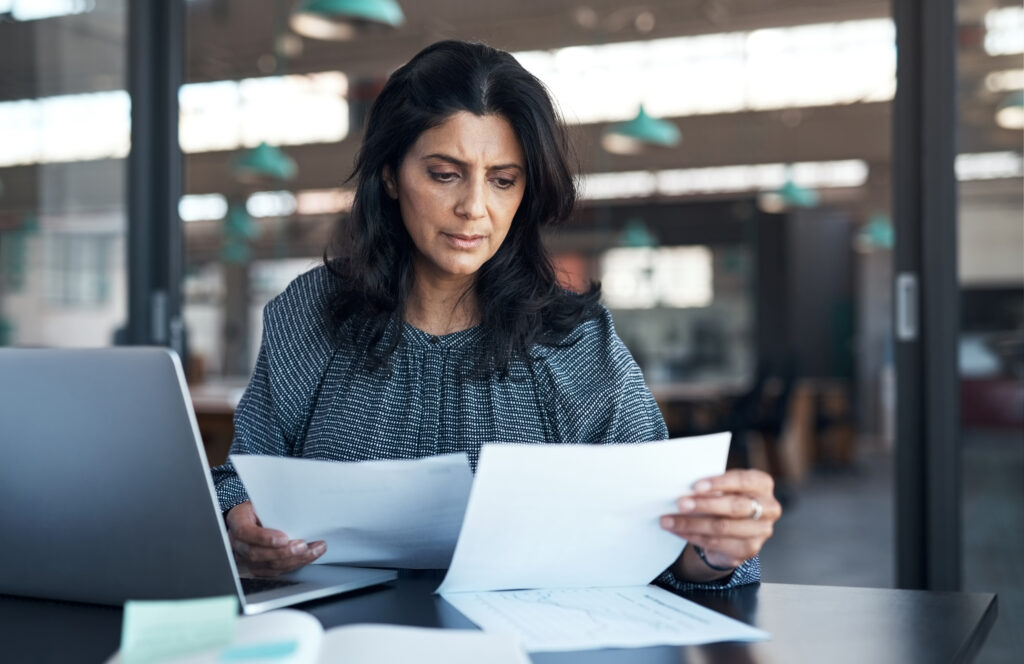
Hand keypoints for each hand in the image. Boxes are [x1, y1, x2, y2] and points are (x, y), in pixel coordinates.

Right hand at [225, 501, 326, 576]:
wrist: (250, 517)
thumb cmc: (258, 508)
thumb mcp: (262, 502)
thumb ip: (274, 508)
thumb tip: (297, 509)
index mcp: (237, 522)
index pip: (245, 532)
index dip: (264, 538)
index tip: (284, 538)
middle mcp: (238, 544)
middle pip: (257, 554)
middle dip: (284, 552)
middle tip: (303, 547)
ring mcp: (245, 558)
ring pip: (268, 566)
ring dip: (294, 560)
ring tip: (312, 551)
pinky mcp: (257, 567)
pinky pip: (274, 571)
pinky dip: (293, 565)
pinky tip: (307, 557)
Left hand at [660, 469, 780, 571]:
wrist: (732, 529)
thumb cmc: (724, 498)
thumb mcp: (722, 488)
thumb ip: (710, 486)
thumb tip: (681, 487)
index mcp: (762, 484)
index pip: (743, 481)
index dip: (719, 483)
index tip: (696, 485)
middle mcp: (769, 508)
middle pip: (734, 506)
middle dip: (704, 505)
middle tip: (680, 503)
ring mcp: (762, 531)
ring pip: (723, 527)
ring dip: (691, 524)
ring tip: (668, 520)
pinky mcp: (750, 550)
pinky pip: (716, 543)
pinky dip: (693, 536)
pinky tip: (677, 530)